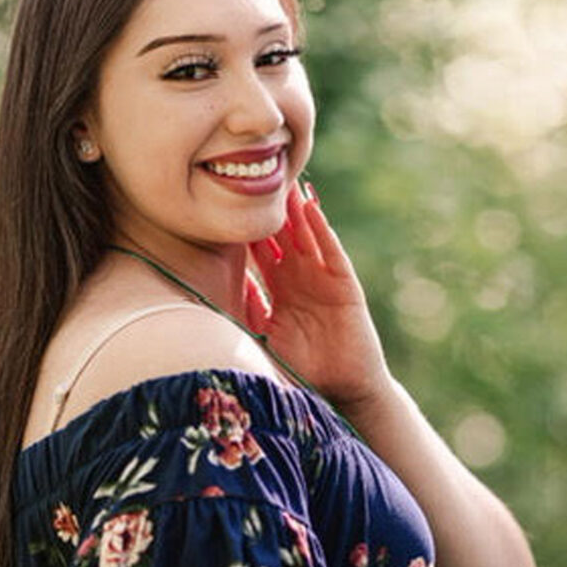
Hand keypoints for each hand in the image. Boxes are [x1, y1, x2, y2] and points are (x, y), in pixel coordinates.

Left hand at [246, 183, 392, 411]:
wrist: (342, 386)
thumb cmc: (303, 366)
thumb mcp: (266, 335)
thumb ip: (250, 310)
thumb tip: (222, 289)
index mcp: (281, 288)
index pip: (260, 251)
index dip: (246, 230)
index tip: (226, 205)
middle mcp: (301, 277)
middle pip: (283, 235)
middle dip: (270, 210)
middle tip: (254, 179)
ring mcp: (323, 277)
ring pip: (306, 234)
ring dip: (295, 209)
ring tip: (283, 180)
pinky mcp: (344, 283)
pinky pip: (330, 249)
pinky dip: (321, 228)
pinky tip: (311, 207)